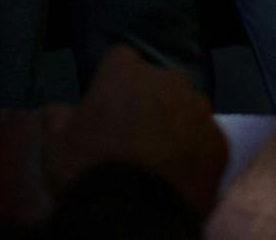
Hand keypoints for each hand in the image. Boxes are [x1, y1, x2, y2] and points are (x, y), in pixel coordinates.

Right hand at [43, 44, 226, 219]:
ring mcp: (199, 110)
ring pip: (187, 109)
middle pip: (159, 83)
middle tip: (136, 134)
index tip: (107, 105)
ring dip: (176, 124)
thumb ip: (58, 118)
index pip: (121, 60)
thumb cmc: (89, 171)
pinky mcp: (220, 141)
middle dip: (150, 100)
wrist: (134, 215)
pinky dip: (196, 152)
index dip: (114, 82)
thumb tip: (59, 110)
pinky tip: (181, 175)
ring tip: (161, 157)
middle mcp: (167, 80)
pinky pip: (206, 140)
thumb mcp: (56, 145)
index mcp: (124, 72)